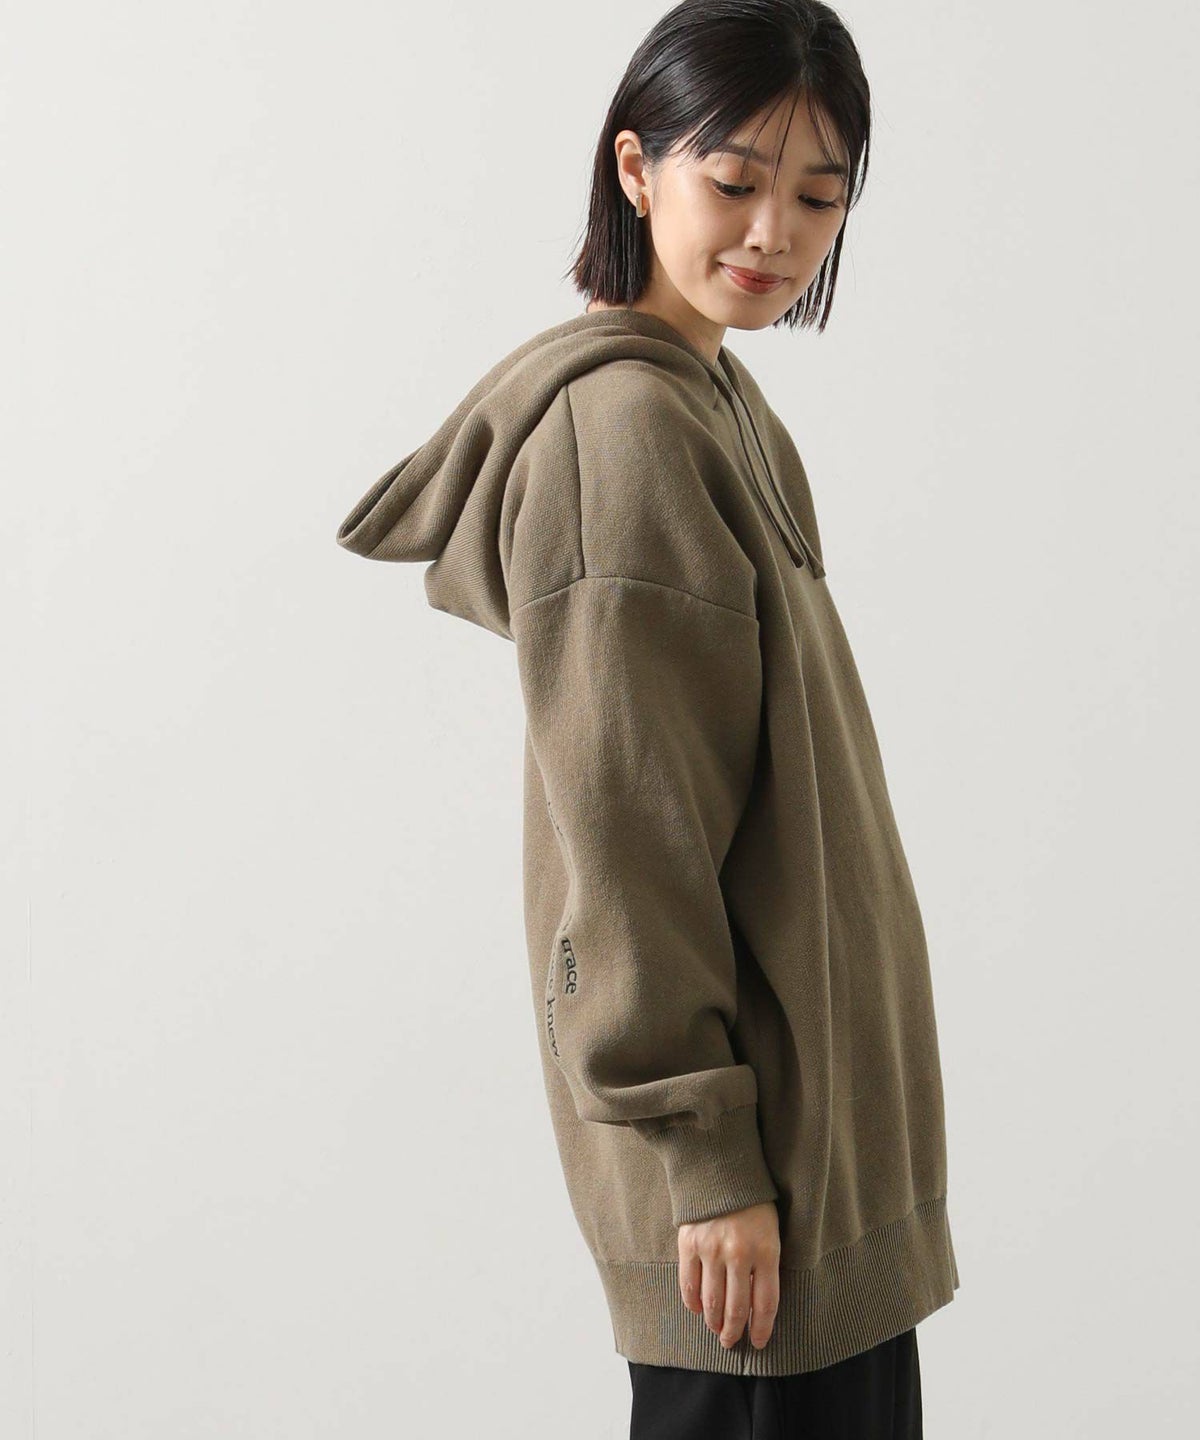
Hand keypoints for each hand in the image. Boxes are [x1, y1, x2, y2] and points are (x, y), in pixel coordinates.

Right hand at [677, 1200, 780, 1349]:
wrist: (722, 1169)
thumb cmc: (753, 1204)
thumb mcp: (770, 1232)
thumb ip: (764, 1266)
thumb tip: (754, 1306)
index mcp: (766, 1250)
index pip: (765, 1304)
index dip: (762, 1329)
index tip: (760, 1342)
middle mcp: (738, 1253)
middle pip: (737, 1309)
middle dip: (735, 1332)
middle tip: (732, 1342)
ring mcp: (711, 1249)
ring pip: (712, 1302)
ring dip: (714, 1322)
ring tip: (716, 1330)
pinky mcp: (689, 1243)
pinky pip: (688, 1284)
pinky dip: (692, 1303)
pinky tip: (698, 1310)